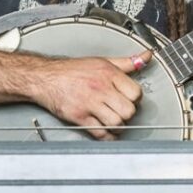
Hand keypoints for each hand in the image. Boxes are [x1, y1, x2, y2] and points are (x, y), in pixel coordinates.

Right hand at [31, 50, 151, 139]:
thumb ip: (127, 62)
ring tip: (114, 121)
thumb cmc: (73, 71)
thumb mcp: (102, 61)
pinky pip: (100, 133)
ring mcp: (90, 104)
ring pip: (117, 123)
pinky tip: (106, 130)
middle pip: (128, 110)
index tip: (130, 99)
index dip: (135, 99)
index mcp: (108, 73)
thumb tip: (146, 56)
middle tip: (121, 111)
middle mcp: (100, 88)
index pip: (136, 92)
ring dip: (118, 126)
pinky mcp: (79, 117)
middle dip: (128, 114)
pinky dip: (107, 136)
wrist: (46, 78)